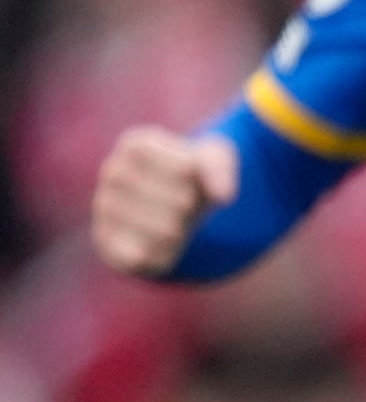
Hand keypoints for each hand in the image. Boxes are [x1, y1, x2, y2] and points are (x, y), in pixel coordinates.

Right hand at [91, 124, 237, 277]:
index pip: (187, 169)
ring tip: (173, 221)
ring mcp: (104, 207)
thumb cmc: (193, 177)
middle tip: (185, 204)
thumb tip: (223, 196)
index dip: (202, 181)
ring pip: (167, 231)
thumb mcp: (215, 161)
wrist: (172, 208)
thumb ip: (220, 169)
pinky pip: (145, 256)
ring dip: (182, 231)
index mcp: (136, 145)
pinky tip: (160, 244)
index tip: (193, 177)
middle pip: (182, 201)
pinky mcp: (106, 243)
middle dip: (195, 208)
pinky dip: (164, 255)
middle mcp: (113, 172)